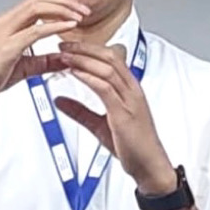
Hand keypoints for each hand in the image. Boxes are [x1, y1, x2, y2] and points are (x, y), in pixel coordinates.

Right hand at [0, 0, 89, 111]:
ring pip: (37, 7)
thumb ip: (44, 62)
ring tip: (80, 16)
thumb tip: (64, 60)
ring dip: (63, 9)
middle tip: (84, 10)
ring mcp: (3, 32)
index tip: (77, 11)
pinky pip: (35, 30)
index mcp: (5, 25)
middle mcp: (3, 23)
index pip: (36, 3)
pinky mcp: (7, 47)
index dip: (59, 3)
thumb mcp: (23, 68)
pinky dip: (55, 26)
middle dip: (65, 1)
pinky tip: (69, 28)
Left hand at [53, 42, 175, 193]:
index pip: (110, 59)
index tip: (68, 45)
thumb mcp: (98, 125)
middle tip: (63, 43)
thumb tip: (59, 100)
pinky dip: (89, 77)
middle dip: (84, 48)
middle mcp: (131, 91)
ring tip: (64, 54)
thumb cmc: (131, 146)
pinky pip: (106, 89)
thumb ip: (79, 111)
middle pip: (109, 57)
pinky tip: (75, 72)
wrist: (150, 167)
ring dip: (83, 59)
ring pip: (107, 69)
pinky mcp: (124, 114)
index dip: (88, 49)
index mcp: (128, 90)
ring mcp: (130, 101)